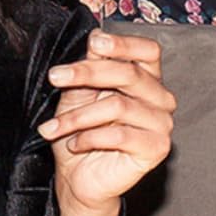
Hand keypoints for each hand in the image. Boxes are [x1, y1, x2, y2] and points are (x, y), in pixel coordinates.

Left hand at [38, 30, 174, 215]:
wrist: (78, 177)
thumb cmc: (80, 132)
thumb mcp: (78, 94)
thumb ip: (90, 67)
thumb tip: (97, 38)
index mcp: (146, 79)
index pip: (147, 50)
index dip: (123, 43)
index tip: (95, 41)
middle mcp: (160, 98)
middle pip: (129, 73)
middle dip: (86, 73)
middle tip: (55, 77)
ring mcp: (161, 124)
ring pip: (118, 105)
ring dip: (77, 116)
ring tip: (54, 127)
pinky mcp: (157, 148)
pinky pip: (119, 134)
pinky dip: (88, 137)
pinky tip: (74, 144)